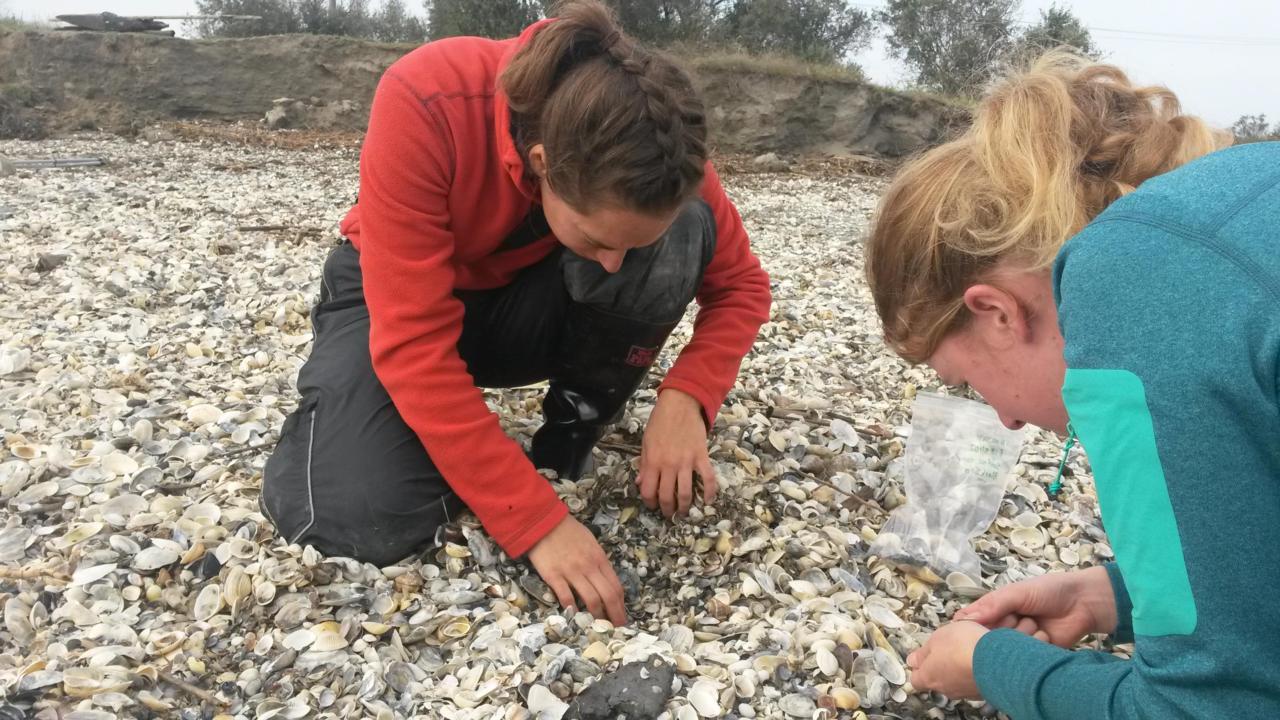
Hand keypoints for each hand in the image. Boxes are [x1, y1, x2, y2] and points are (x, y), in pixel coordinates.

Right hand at [526, 515, 626, 625]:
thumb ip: (598, 562)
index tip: (622, 616)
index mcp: (599, 558)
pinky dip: (572, 610)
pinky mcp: (554, 576)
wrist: (543, 522)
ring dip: (597, 616)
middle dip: (615, 615)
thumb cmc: (568, 531)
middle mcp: (589, 566)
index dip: (621, 605)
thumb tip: (605, 581)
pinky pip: (566, 597)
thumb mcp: (591, 542)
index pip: (616, 586)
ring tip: (598, 627)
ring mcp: (571, 572)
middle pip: (608, 596)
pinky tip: (575, 617)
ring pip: (591, 599)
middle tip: (616, 629)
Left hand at [637, 389, 717, 517]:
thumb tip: (640, 482)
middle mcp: (668, 465)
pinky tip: (708, 501)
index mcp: (652, 461)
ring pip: (685, 493)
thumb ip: (644, 463)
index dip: (649, 502)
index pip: (648, 491)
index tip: (653, 505)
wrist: (680, 405)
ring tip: (684, 512)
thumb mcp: (646, 442)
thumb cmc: (660, 421)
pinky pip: (707, 479)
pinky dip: (709, 493)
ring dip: (685, 507)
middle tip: (670, 514)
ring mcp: (686, 462)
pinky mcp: (701, 457)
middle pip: (667, 496)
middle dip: (667, 510)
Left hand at [907, 620, 988, 698]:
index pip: (916, 679)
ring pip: (956, 681)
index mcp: (929, 676)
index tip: (921, 657)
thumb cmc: (963, 646)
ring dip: (959, 669)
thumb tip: (912, 660)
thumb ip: (923, 651)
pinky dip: (975, 672)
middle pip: (937, 680)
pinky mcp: (982, 691)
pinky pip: (974, 681)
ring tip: (967, 651)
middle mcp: (946, 689)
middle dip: (940, 666)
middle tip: (946, 650)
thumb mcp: (937, 638)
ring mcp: (965, 692)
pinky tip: (980, 659)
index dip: (918, 667)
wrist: (997, 660)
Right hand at [954, 566, 1117, 646]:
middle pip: (983, 642)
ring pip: (1002, 654)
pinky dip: (1028, 653)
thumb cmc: (1049, 591)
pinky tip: (1039, 640)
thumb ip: (992, 605)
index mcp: (994, 611)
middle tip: (1013, 621)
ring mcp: (1017, 645)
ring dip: (1015, 642)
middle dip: (995, 635)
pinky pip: (1021, 662)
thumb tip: (963, 621)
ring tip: (1033, 625)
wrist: (1085, 604)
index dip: (968, 630)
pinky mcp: (1033, 658)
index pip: (970, 624)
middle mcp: (1002, 629)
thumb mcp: (1018, 592)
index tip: (973, 630)